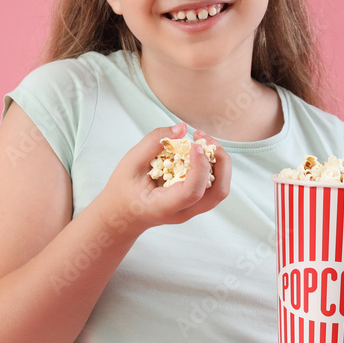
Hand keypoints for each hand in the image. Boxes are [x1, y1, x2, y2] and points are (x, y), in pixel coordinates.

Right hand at [99, 122, 231, 233]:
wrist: (123, 214)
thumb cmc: (123, 189)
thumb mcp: (130, 163)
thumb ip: (153, 143)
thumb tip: (183, 128)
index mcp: (164, 206)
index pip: (193, 192)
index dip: (200, 166)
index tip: (195, 144)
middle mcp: (183, 212)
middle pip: (218, 193)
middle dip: (220, 162)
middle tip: (205, 139)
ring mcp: (192, 209)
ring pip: (220, 189)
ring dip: (219, 162)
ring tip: (203, 141)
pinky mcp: (195, 202)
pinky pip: (213, 185)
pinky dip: (212, 165)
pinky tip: (198, 151)